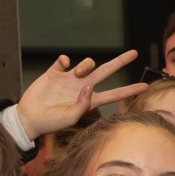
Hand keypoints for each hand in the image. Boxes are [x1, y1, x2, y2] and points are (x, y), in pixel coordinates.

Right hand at [15, 50, 148, 139]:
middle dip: (120, 62)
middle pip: (106, 72)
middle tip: (134, 53)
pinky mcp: (55, 72)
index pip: (114, 94)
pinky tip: (62, 65)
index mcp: (89, 101)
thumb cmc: (51, 123)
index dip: (129, 91)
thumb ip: (82, 105)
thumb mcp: (69, 118)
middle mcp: (82, 88)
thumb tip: (89, 87)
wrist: (29, 118)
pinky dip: (65, 59)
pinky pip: (64, 60)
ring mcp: (69, 79)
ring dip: (86, 64)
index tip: (145, 86)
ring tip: (76, 73)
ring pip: (87, 64)